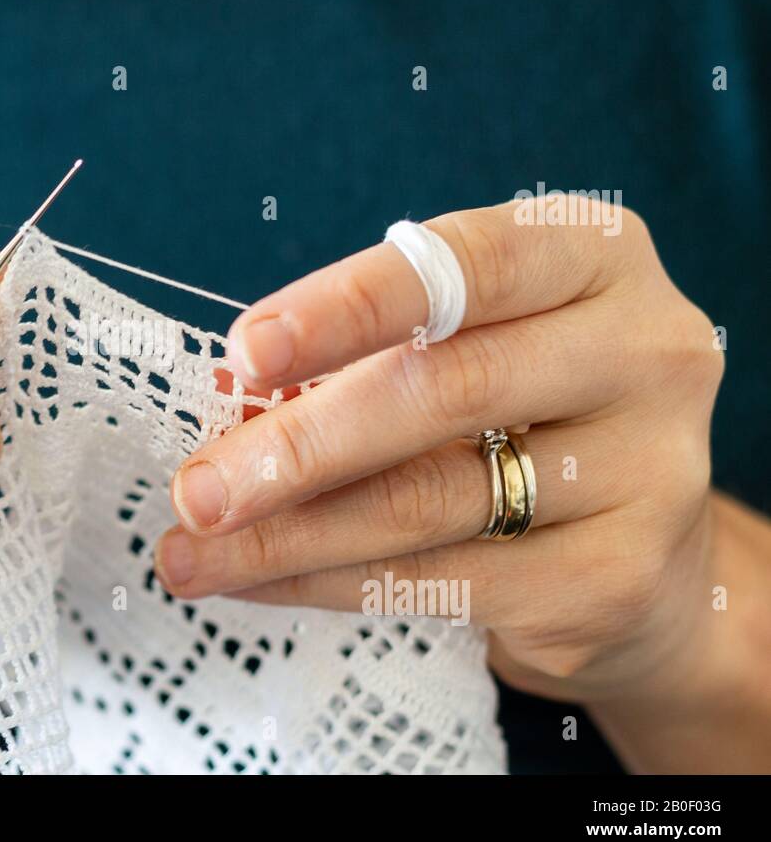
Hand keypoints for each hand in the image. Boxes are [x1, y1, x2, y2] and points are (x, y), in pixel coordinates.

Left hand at [156, 198, 749, 766]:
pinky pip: (445, 584)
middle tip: (195, 490)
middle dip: (298, 446)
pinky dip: (329, 585)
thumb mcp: (461, 349)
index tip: (246, 351)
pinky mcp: (620, 576)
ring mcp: (648, 469)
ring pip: (431, 501)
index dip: (349, 305)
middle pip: (446, 391)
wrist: (638, 553)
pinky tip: (258, 584)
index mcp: (592, 256)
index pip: (467, 263)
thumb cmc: (515, 416)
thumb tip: (226, 395)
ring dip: (288, 534)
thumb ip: (361, 357)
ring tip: (192, 553)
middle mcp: (643, 349)